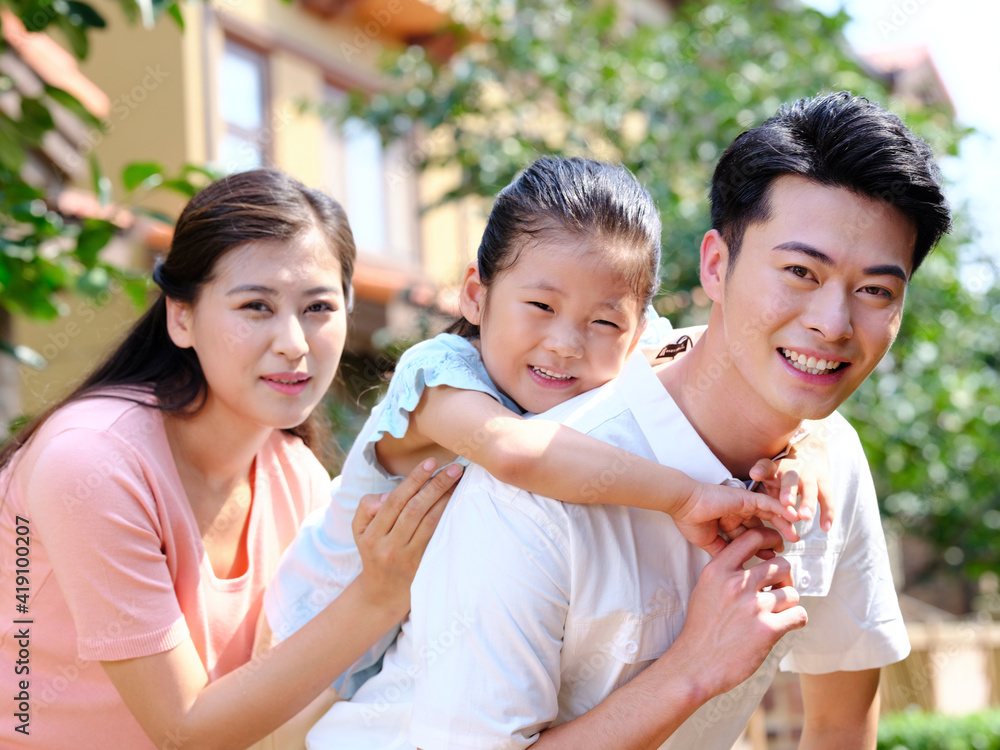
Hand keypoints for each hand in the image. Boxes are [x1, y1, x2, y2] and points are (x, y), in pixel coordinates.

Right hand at [352, 459, 462, 616]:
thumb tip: (386, 495)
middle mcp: (389, 546)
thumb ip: (366, 508)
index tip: (430, 463)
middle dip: (435, 485)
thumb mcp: (358, 531)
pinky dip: (446, 517)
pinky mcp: (423, 565)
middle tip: (454, 467)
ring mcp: (407, 557)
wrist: (382, 593)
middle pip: (414, 509)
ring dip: (445, 498)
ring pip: (428, 522)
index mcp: (371, 535)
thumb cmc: (373, 552)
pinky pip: (436, 536)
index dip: (414, 480)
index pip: (394, 501)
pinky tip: (456, 502)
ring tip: (458, 480)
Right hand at [669, 527, 807, 699]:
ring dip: (788, 604)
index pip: (752, 539)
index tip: (777, 547)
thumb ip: (727, 572)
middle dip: (784, 578)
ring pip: (792, 592)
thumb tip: (755, 562)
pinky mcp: (768, 630)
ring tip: (776, 613)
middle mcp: (736, 584)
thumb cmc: (701, 628)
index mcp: (718, 570)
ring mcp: (753, 606)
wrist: (695, 664)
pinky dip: (795, 620)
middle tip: (777, 590)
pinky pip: (798, 615)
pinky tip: (784, 625)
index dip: (771, 539)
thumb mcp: (705, 589)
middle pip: (781, 565)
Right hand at [672, 480, 800, 557]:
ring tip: (795, 535)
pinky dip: (782, 509)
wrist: (682, 505)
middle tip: (789, 546)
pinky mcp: (746, 497)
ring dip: (784, 524)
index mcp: (730, 521)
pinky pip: (768, 503)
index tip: (772, 558)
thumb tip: (736, 568)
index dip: (763, 547)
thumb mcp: (709, 543)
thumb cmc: (690, 522)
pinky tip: (793, 517)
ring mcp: (744, 504)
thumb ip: (724, 552)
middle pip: (764, 525)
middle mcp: (739, 512)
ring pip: (770, 513)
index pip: (752, 536)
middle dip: (776, 536)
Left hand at [749, 431, 833, 531]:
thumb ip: (760, 480)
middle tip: (786, 503)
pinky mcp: (824, 484)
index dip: (762, 470)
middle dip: (789, 490)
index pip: (767, 465)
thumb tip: (752, 479)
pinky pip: (827, 498)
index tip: (755, 474)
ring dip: (808, 502)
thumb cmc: (780, 470)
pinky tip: (826, 527)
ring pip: (811, 488)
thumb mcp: (767, 473)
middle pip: (791, 478)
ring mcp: (810, 476)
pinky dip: (828, 513)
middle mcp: (793, 470)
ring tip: (804, 516)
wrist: (807, 449)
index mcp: (775, 467)